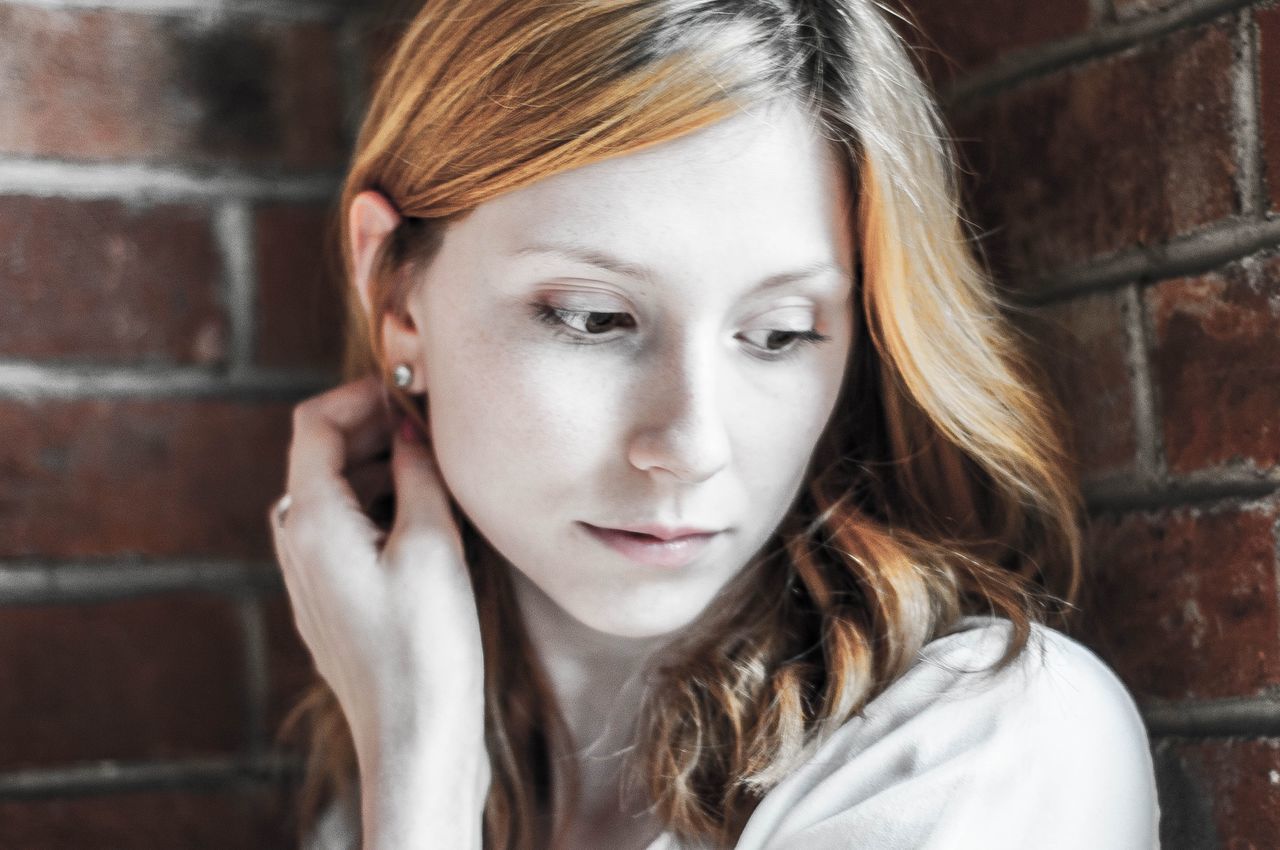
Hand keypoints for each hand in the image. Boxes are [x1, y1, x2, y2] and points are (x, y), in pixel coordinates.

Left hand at [267, 375, 488, 842]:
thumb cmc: (425, 649)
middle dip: (374, 430)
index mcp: (311, 521)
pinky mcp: (334, 602)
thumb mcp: (432, 546)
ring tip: (440, 471)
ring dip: (380, 469)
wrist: (414, 740)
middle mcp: (297, 545)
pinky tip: (429, 520)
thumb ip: (418, 474)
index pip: (314, 423)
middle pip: (321, 456)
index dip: (361, 395)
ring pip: (336, 495)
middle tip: (434, 426)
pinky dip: (381, 508)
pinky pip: (346, 533)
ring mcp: (312, 577)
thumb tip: (412, 427)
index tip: (411, 391)